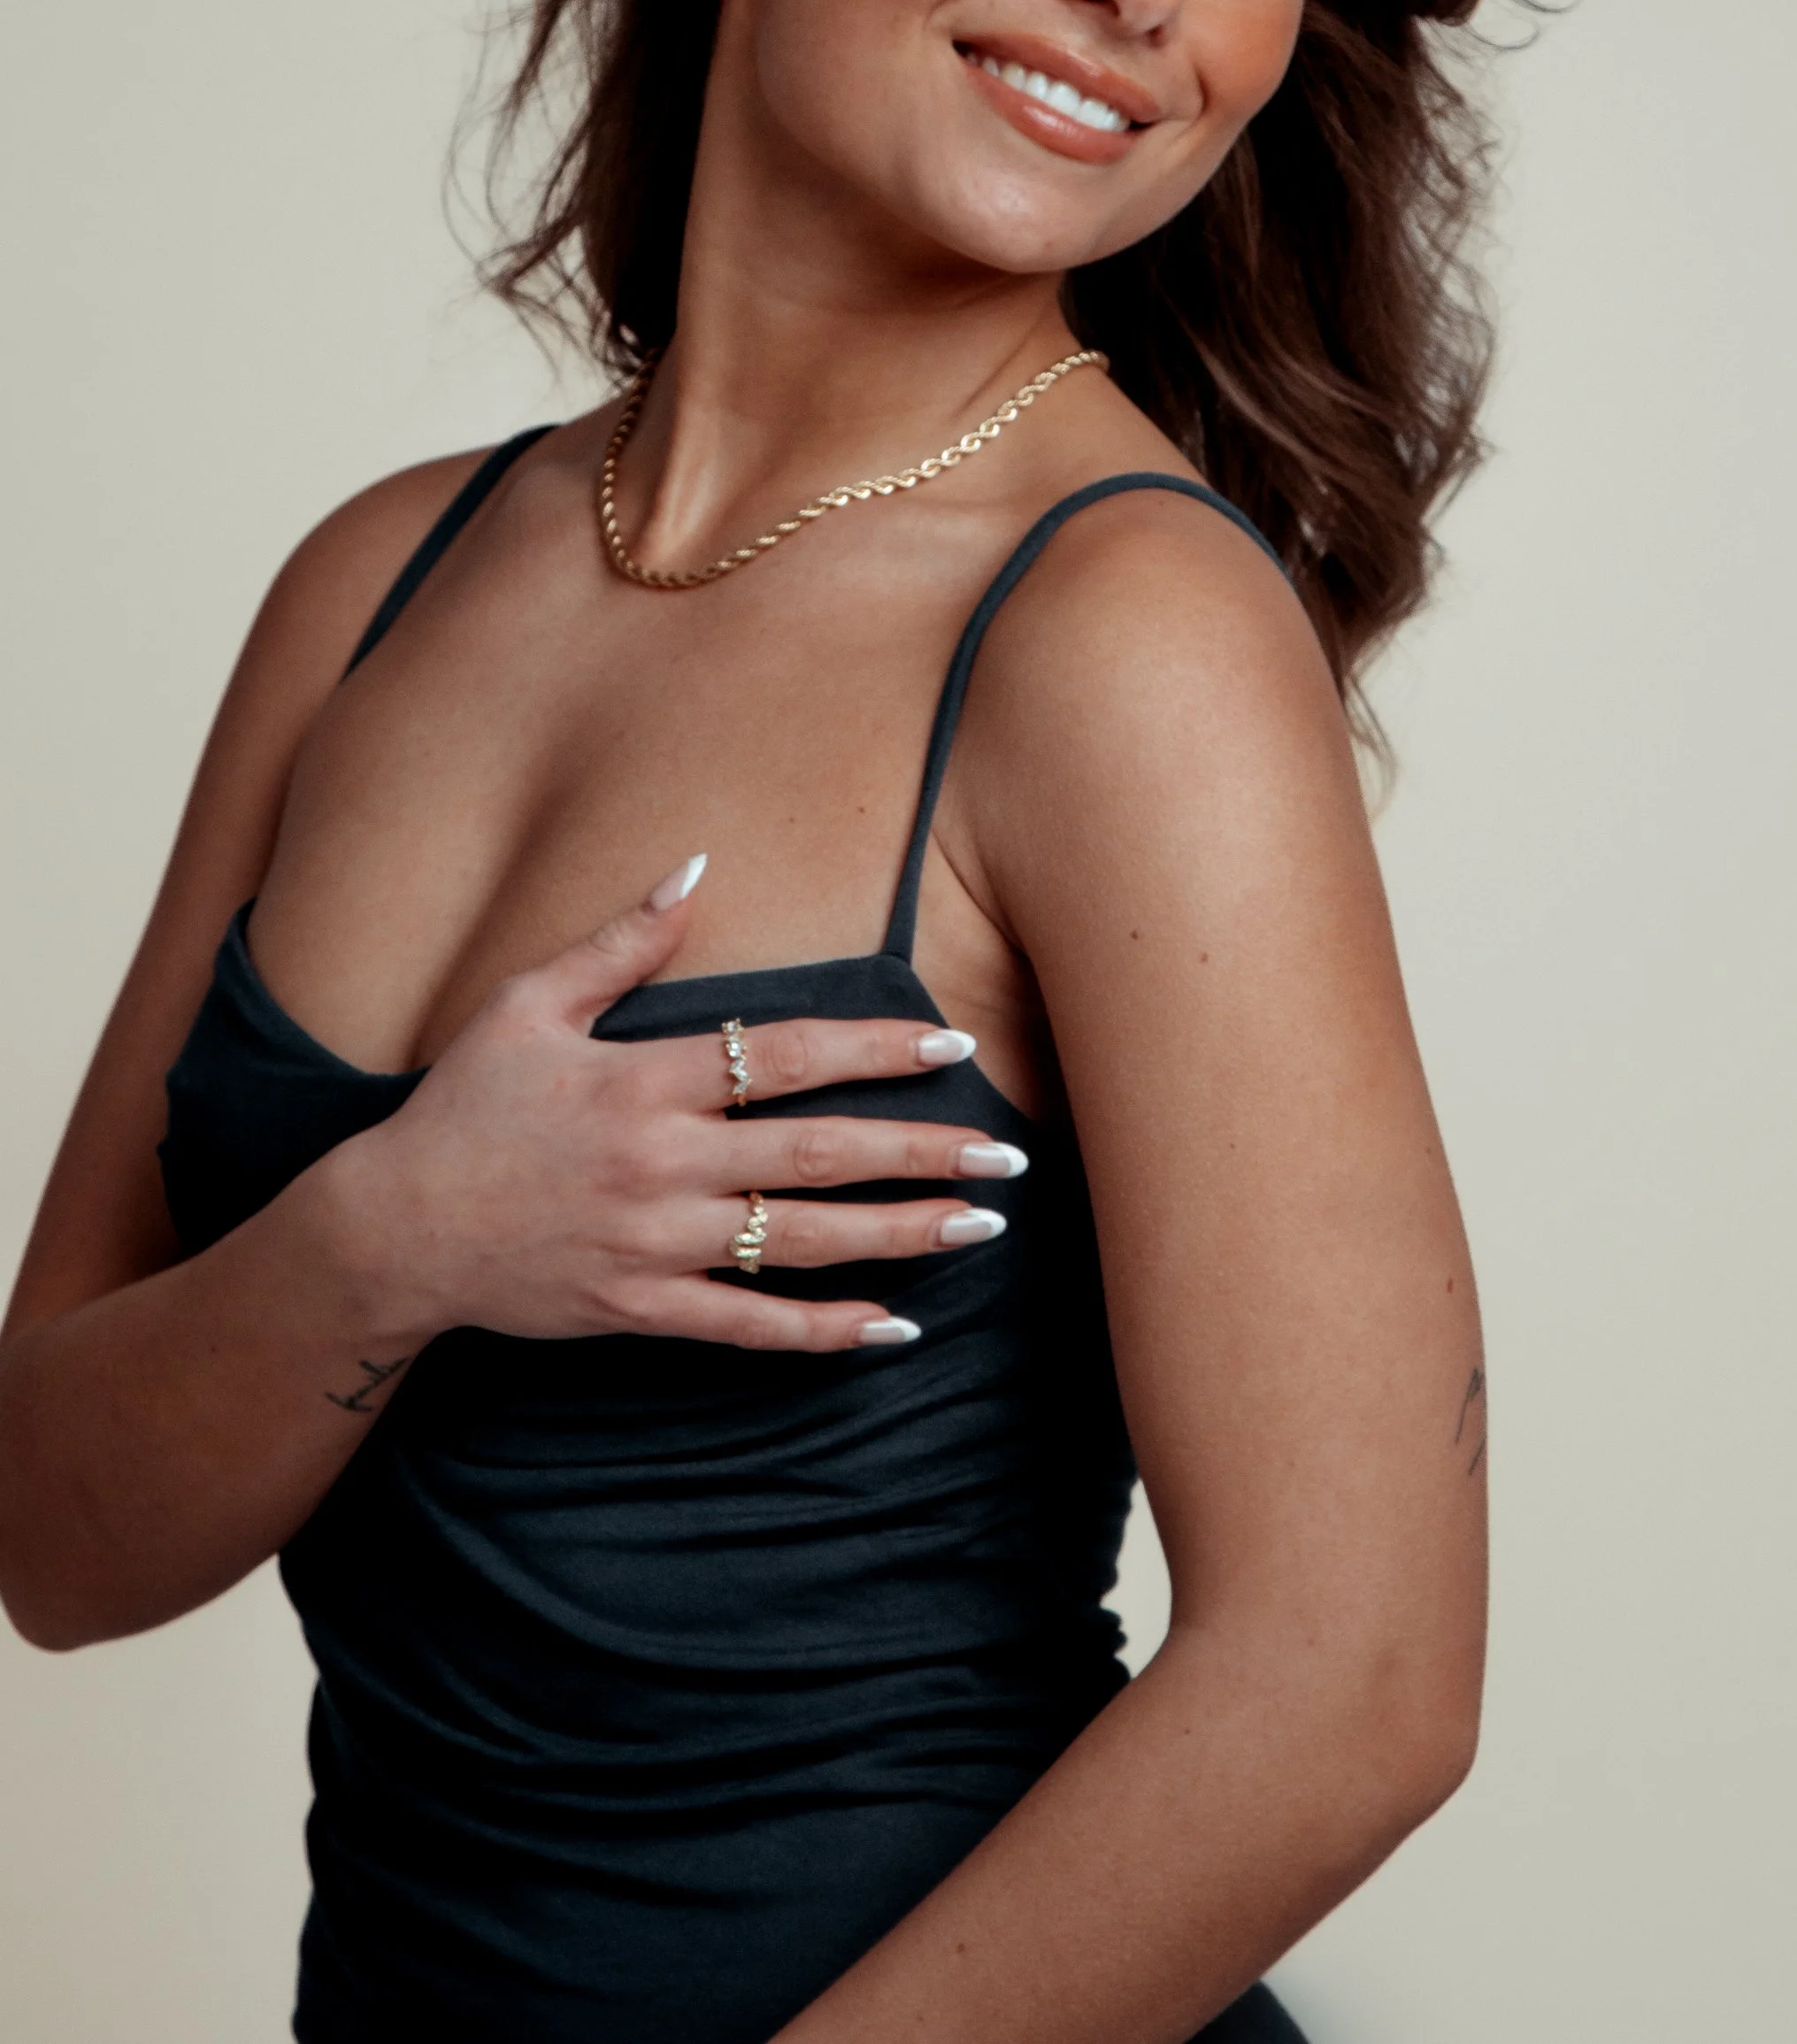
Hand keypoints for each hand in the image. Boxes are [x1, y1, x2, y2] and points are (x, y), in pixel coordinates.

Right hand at [323, 858, 1025, 1354]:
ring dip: (898, 1236)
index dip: (875, 1048)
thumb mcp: (527, 1004)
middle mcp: (662, 1164)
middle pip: (818, 1153)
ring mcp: (654, 1245)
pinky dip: (824, 1331)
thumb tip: (694, 864)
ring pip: (800, 1243)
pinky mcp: (640, 1311)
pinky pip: (749, 1327)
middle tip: (1007, 1157)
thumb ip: (621, 941)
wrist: (391, 1231)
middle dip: (921, 1152)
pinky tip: (893, 1326)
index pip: (786, 1056)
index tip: (952, 1046)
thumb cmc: (461, 1108)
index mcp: (644, 1081)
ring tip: (979, 1229)